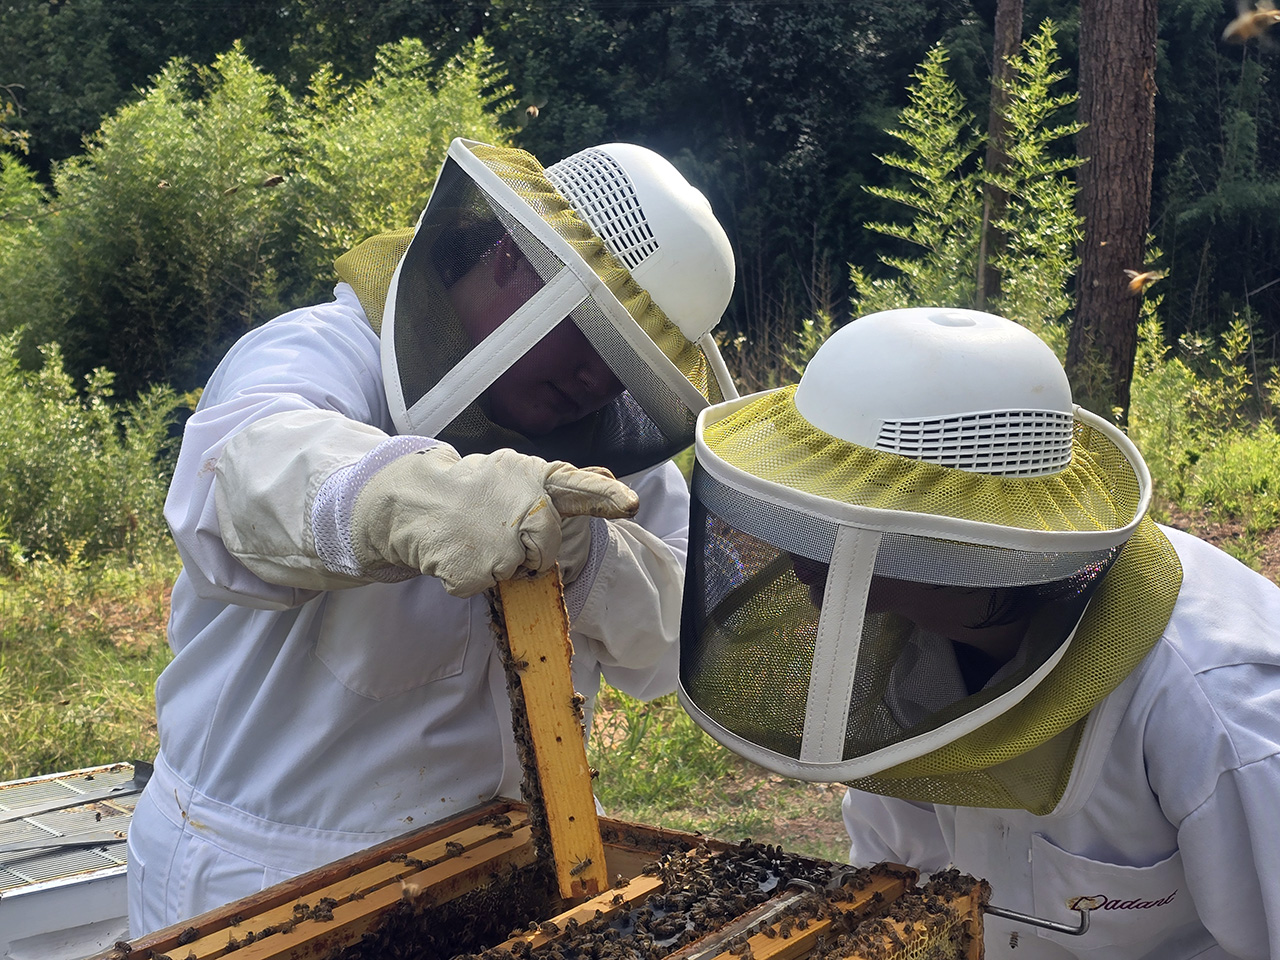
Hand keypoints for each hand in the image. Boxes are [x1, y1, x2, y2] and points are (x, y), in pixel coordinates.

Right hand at [350, 446, 636, 596]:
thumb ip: (562, 484)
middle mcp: (521, 504)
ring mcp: (498, 538)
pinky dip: (473, 575)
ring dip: (503, 564)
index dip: (605, 498)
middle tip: (499, 533)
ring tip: (477, 540)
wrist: (413, 502)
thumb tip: (609, 477)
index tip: (632, 505)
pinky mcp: (476, 569)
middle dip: (530, 550)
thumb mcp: (517, 476)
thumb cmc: (474, 490)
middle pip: (548, 546)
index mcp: (533, 477)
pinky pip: (489, 585)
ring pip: (523, 570)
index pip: (576, 485)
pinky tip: (458, 552)